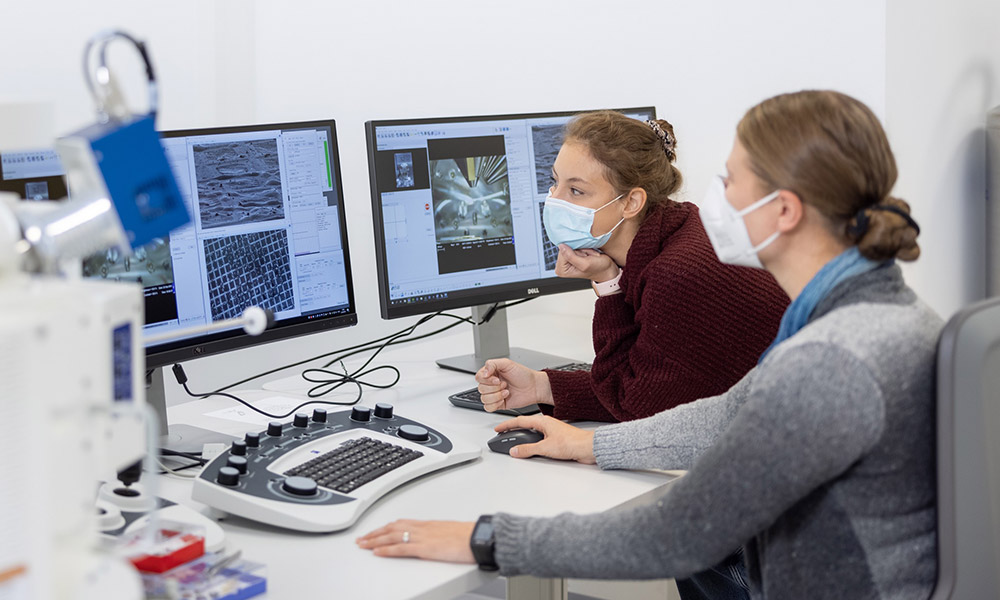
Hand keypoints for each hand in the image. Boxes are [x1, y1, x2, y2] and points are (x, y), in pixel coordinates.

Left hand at [356, 519, 475, 562]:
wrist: (480, 537)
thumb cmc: (470, 536)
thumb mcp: (451, 533)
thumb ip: (440, 535)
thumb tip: (436, 540)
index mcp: (429, 524)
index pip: (401, 524)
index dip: (386, 527)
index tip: (375, 531)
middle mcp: (423, 528)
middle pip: (392, 528)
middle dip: (375, 533)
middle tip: (361, 538)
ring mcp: (423, 537)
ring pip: (392, 536)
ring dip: (375, 540)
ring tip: (363, 544)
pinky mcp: (425, 548)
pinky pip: (402, 548)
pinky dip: (387, 550)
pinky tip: (377, 552)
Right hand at [476, 358, 552, 411]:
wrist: (534, 387)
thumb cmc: (523, 375)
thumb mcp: (507, 363)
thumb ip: (492, 364)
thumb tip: (483, 373)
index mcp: (491, 373)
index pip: (479, 377)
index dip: (486, 380)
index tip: (497, 379)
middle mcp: (491, 384)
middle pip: (480, 389)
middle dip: (494, 388)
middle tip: (504, 384)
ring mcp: (494, 394)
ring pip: (483, 399)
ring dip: (496, 396)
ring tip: (506, 391)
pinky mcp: (498, 404)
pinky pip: (488, 408)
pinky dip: (495, 404)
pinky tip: (503, 399)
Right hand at [494, 415, 595, 462]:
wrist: (588, 448)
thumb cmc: (572, 442)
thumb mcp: (545, 448)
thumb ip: (528, 450)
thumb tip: (515, 451)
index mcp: (543, 421)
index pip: (519, 421)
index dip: (506, 424)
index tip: (498, 428)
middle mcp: (547, 424)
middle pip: (525, 425)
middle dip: (512, 430)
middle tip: (502, 434)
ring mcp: (552, 432)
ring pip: (532, 432)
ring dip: (522, 437)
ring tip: (513, 442)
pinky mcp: (557, 440)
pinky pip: (539, 439)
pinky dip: (531, 443)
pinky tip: (531, 449)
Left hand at [554, 244, 618, 281]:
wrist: (607, 269)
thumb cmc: (598, 269)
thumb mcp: (584, 264)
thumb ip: (571, 256)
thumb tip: (561, 246)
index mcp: (562, 270)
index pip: (562, 252)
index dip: (575, 252)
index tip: (583, 258)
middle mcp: (562, 265)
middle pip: (566, 248)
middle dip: (579, 250)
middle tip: (587, 257)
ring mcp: (567, 259)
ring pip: (572, 245)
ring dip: (582, 249)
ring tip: (588, 256)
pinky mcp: (573, 254)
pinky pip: (576, 245)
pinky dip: (584, 248)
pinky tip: (588, 254)